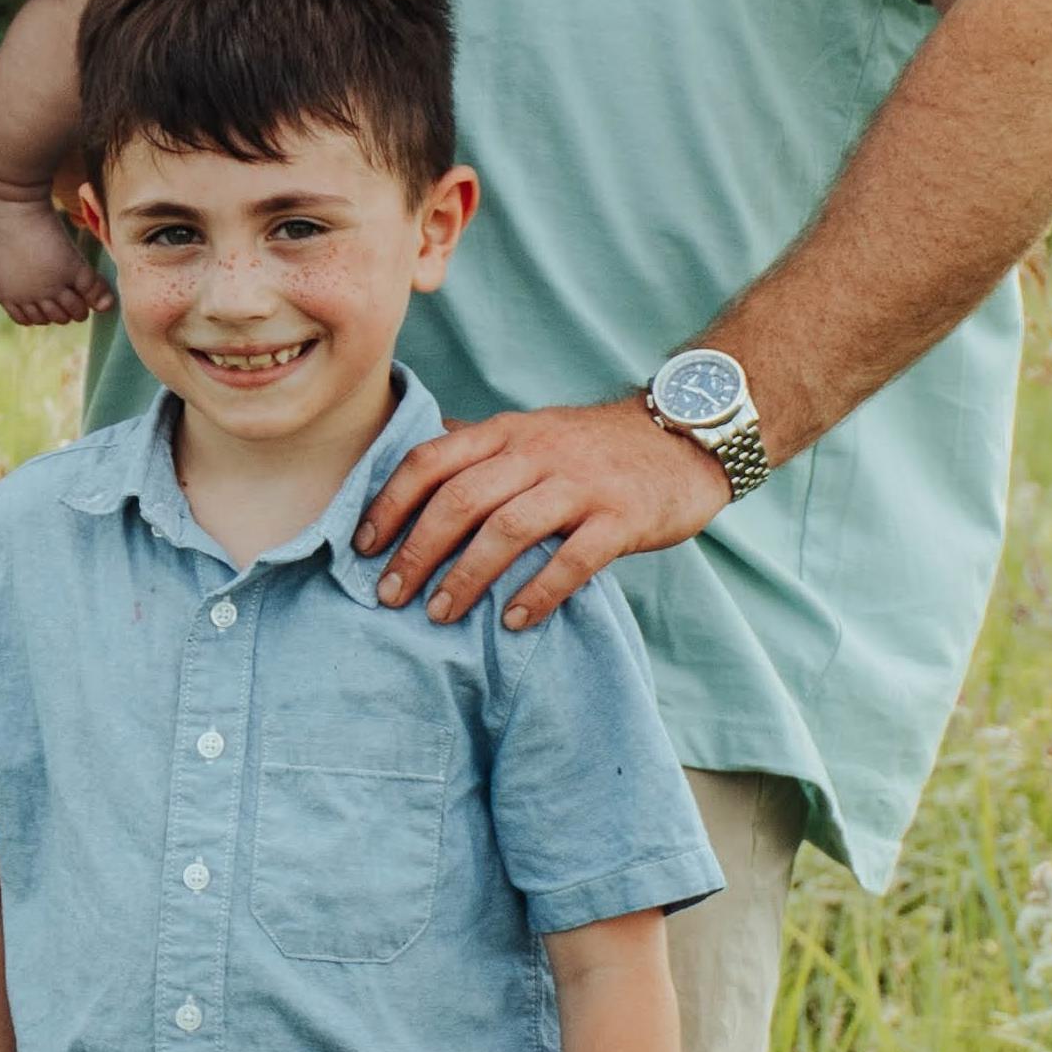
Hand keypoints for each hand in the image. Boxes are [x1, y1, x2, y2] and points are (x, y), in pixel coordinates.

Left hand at [358, 396, 725, 627]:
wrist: (688, 435)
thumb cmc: (596, 447)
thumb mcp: (531, 431)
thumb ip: (477, 449)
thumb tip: (410, 461)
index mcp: (506, 433)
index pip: (431, 460)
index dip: (390, 503)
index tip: (363, 546)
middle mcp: (537, 453)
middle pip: (461, 498)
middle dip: (417, 550)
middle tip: (390, 595)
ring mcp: (581, 484)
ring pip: (509, 528)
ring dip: (467, 575)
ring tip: (439, 614)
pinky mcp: (622, 517)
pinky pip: (574, 559)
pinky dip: (538, 591)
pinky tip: (513, 620)